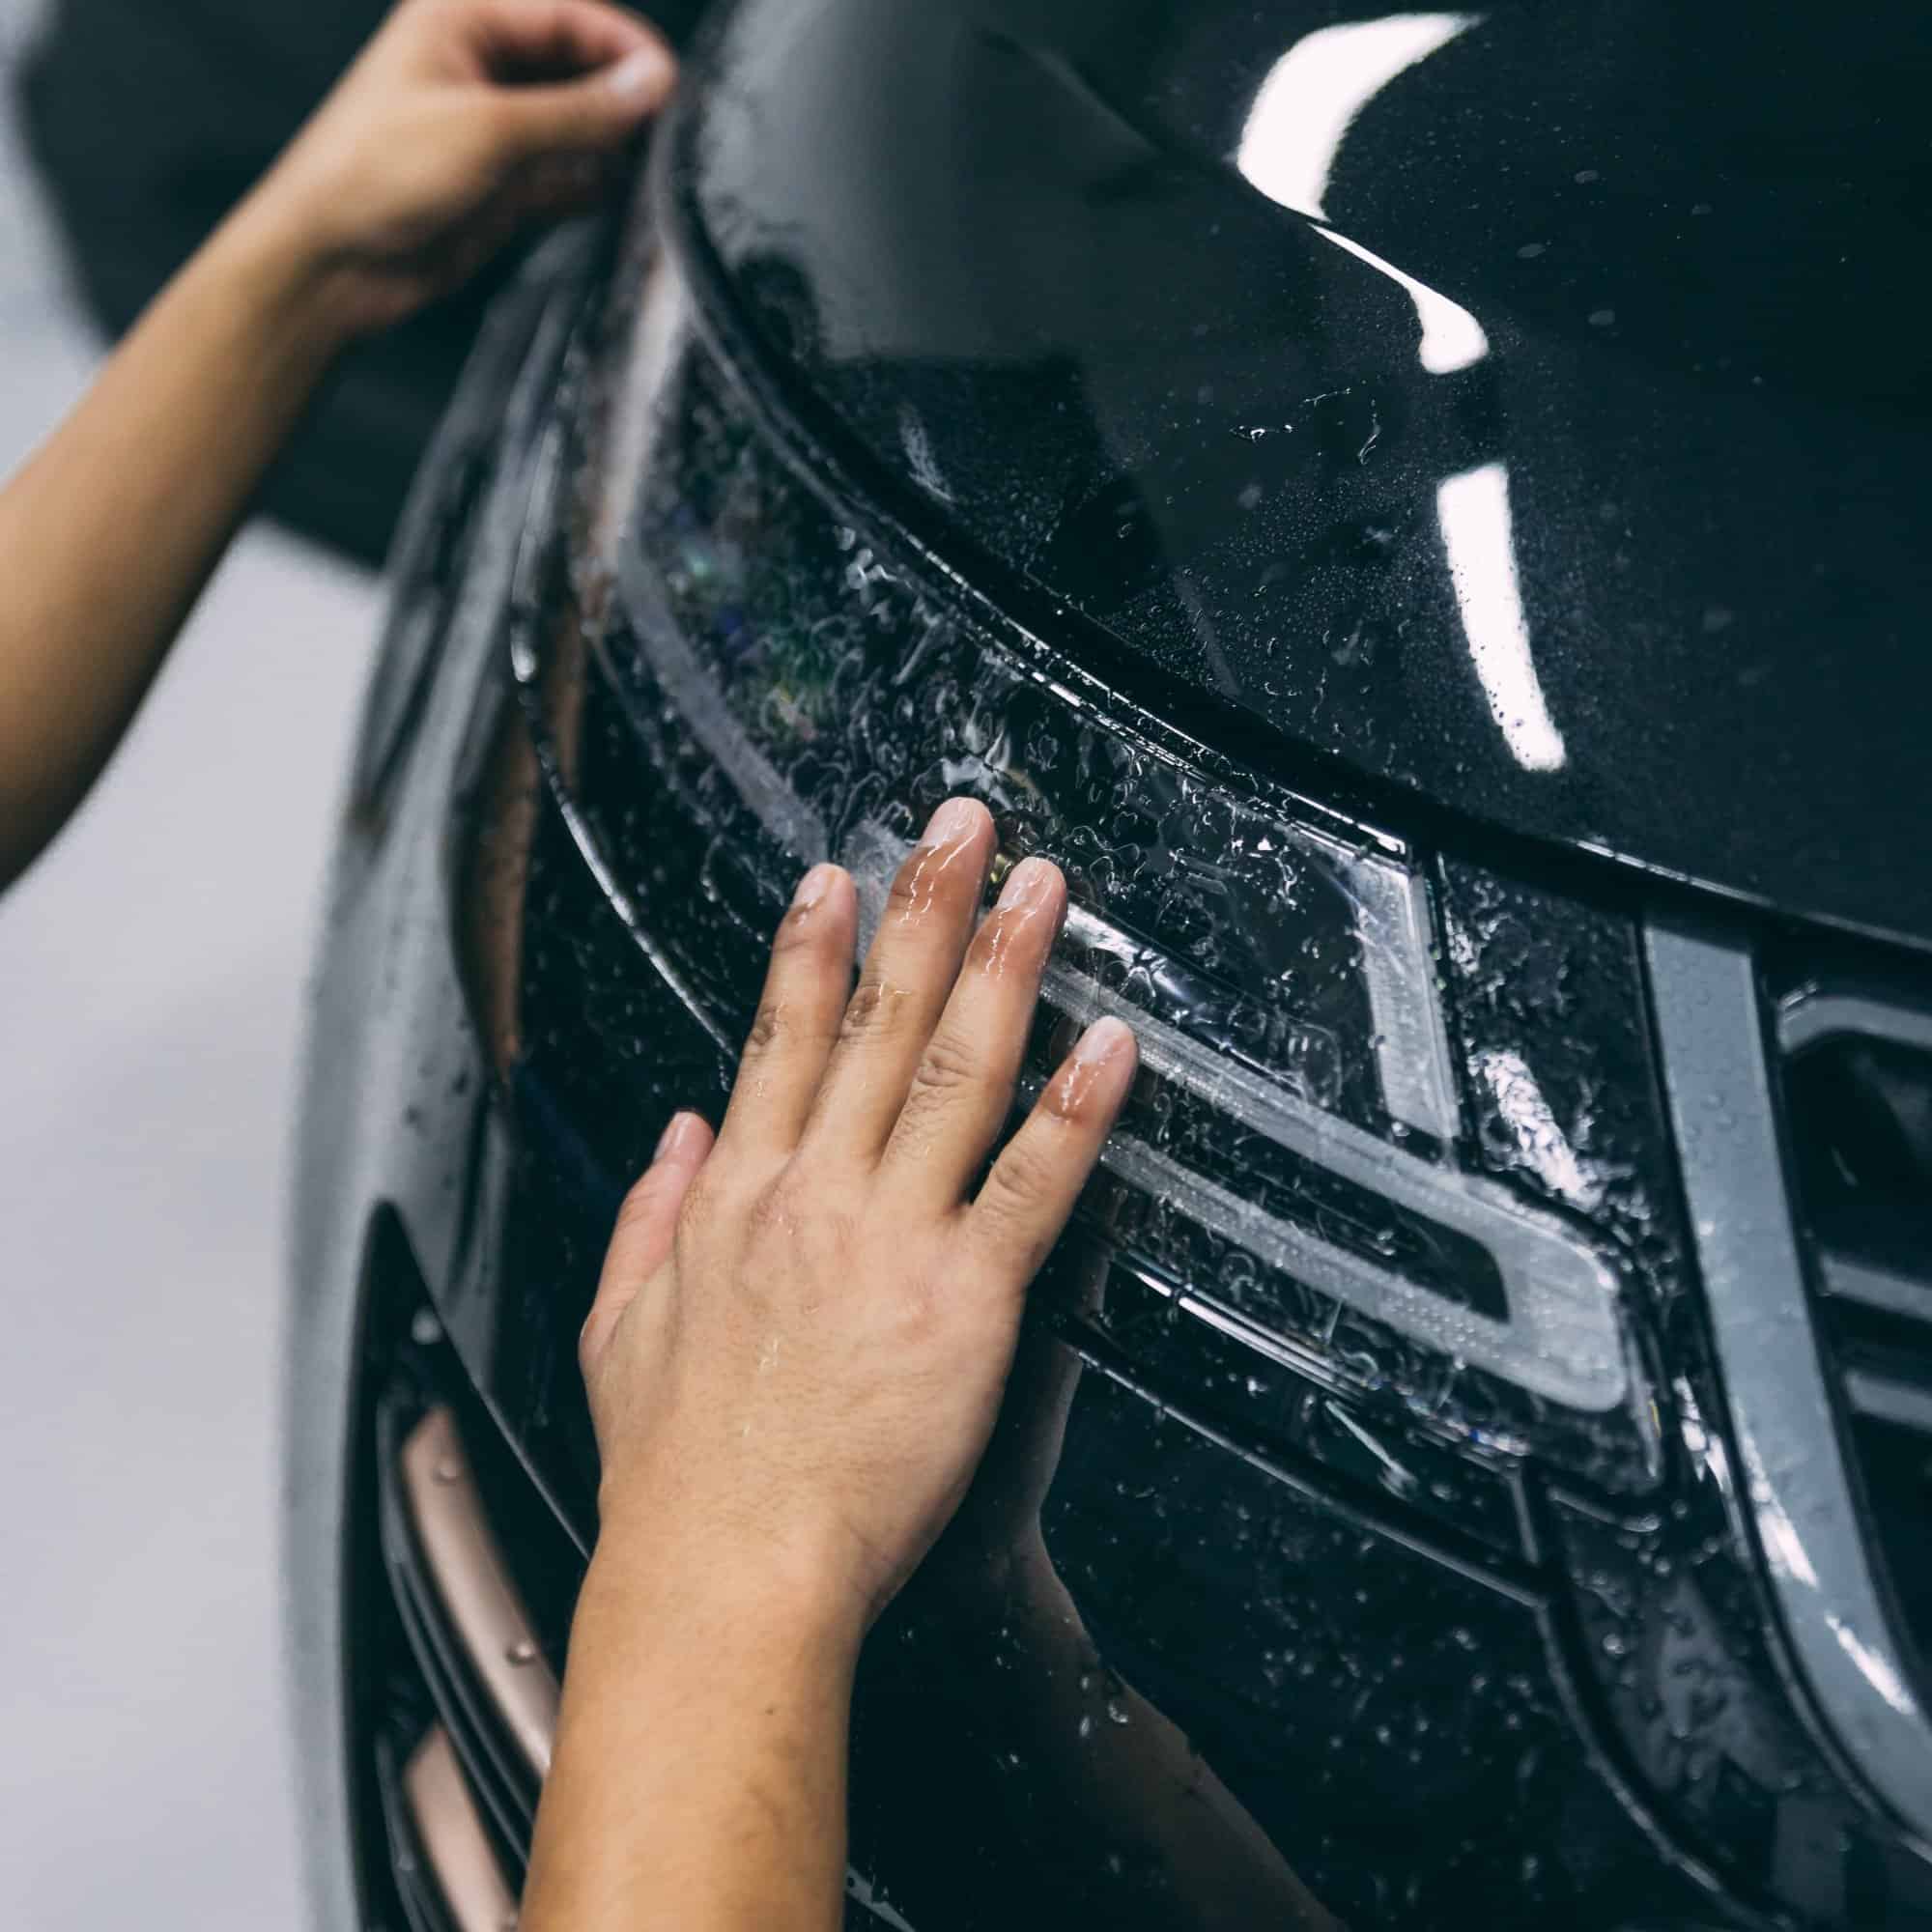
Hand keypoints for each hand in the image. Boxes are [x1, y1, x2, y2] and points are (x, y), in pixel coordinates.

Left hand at [233, 0, 672, 337]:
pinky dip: (596, 184)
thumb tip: (651, 86)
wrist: (332, 262)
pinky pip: (567, 175)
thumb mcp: (488, 131)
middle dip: (624, 94)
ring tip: (659, 166)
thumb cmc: (377, 173)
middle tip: (674, 129)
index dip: (624, 46)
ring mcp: (495, 127)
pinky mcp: (504, 185)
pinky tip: (623, 198)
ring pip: (578, 121)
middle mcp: (483, 65)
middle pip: (579, 65)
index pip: (568, 14)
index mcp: (463, 17)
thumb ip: (577, 111)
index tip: (672, 84)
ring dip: (615, 142)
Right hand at [577, 798, 1138, 1640]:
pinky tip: (1108, 1044)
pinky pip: (1030, 1185)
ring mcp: (889, 1239)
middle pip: (874, 1021)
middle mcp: (811, 1195)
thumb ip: (645, 1216)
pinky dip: (1073, 1109)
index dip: (810, 948)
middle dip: (923, 908)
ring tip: (1042, 889)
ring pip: (954, 1072)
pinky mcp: (963, 1302)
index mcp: (733, 1198)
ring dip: (1004, 967)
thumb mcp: (618, 1330)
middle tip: (963, 826)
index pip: (775, 1038)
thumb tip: (673, 1134)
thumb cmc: (676, 1473)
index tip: (837, 876)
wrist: (724, 1573)